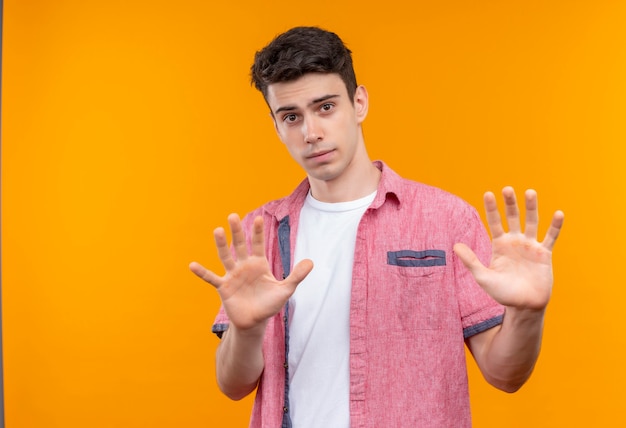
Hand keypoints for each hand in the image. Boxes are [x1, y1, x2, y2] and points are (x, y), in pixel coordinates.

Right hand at [190, 214, 312, 330]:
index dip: (258, 232)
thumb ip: (297, 276)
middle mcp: (244, 265)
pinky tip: (192, 265)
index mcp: (259, 263)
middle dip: (237, 231)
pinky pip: (211, 278)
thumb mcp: (285, 290)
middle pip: (240, 245)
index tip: (259, 218)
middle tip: (233, 216)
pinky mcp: (223, 287)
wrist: (255, 322)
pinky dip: (202, 272)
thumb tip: (311, 262)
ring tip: (217, 230)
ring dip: (221, 245)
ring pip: (225, 256)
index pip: (258, 244)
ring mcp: (232, 275)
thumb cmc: (269, 304)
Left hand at [454, 187, 563, 310]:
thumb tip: (454, 245)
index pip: (494, 222)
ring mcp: (530, 246)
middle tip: (507, 189)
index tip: (488, 193)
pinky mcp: (544, 254)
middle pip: (512, 217)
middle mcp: (515, 242)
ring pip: (532, 222)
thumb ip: (471, 261)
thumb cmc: (502, 293)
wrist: (524, 306)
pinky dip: (555, 226)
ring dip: (531, 208)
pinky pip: (550, 237)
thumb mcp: (483, 277)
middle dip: (510, 203)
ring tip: (530, 192)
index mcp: (499, 245)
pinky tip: (558, 213)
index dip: (491, 209)